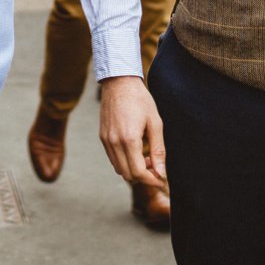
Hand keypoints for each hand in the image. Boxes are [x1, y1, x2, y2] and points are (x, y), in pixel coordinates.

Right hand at [98, 75, 166, 189]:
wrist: (119, 82)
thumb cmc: (140, 100)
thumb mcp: (155, 123)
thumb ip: (158, 150)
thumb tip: (162, 172)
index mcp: (129, 139)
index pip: (138, 173)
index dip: (152, 181)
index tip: (162, 180)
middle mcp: (114, 143)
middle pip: (127, 175)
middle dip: (143, 177)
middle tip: (156, 167)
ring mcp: (106, 140)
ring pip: (119, 169)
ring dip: (133, 170)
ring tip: (146, 156)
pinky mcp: (102, 137)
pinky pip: (113, 158)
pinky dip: (124, 161)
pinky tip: (135, 150)